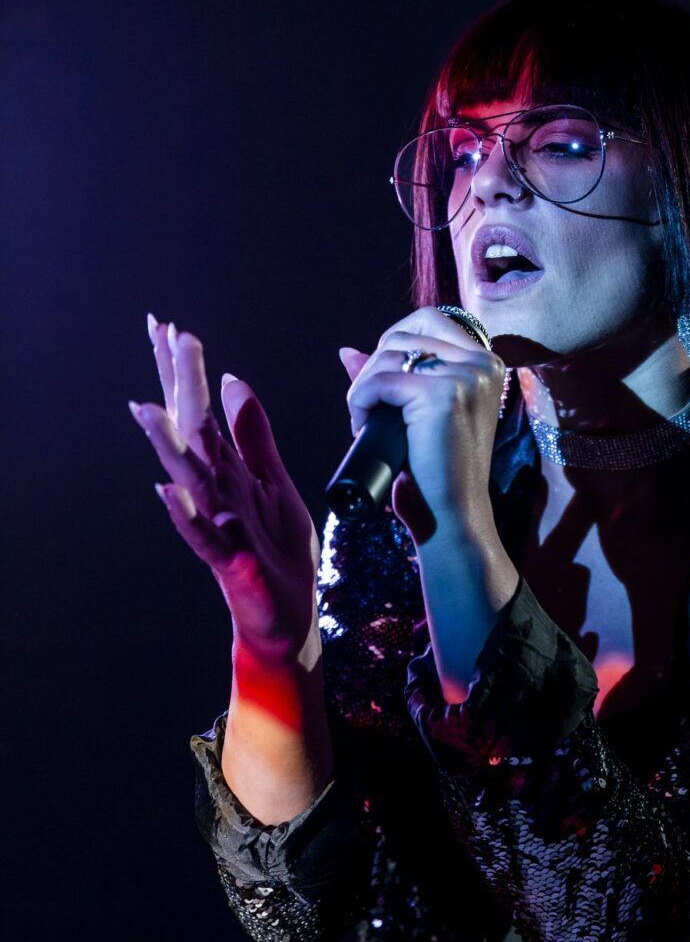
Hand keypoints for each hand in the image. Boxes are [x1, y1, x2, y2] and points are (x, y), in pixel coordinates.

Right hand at [129, 316, 320, 660]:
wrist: (290, 615)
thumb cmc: (277, 549)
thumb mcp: (273, 480)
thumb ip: (252, 435)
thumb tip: (233, 382)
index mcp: (226, 469)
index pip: (199, 410)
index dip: (186, 370)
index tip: (170, 326)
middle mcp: (213, 491)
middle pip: (190, 430)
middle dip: (178, 384)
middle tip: (164, 337)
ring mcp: (218, 525)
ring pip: (187, 479)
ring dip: (168, 445)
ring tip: (147, 408)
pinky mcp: (228, 562)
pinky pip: (202, 537)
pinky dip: (186, 516)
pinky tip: (170, 494)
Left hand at [339, 306, 505, 546]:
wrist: (448, 513)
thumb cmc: (434, 468)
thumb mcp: (416, 412)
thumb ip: (391, 377)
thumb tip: (346, 350)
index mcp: (486, 362)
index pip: (430, 319)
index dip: (394, 342)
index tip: (382, 382)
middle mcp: (483, 363)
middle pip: (406, 332)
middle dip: (375, 364)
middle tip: (368, 406)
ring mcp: (467, 376)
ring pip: (390, 353)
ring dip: (364, 386)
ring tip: (365, 422)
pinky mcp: (443, 394)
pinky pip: (380, 381)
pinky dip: (360, 401)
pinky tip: (361, 426)